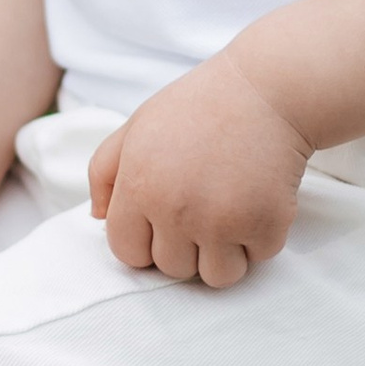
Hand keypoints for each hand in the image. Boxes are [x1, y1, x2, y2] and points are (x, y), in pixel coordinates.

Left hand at [84, 56, 312, 287]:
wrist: (267, 89)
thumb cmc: (198, 106)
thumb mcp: (137, 126)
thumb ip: (104, 172)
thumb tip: (97, 218)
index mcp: (139, 187)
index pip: (127, 253)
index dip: (145, 241)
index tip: (164, 221)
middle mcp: (175, 210)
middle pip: (172, 268)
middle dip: (186, 246)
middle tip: (204, 206)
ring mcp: (221, 222)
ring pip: (216, 276)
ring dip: (225, 252)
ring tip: (231, 210)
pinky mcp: (264, 225)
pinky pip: (258, 258)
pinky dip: (261, 236)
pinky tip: (258, 199)